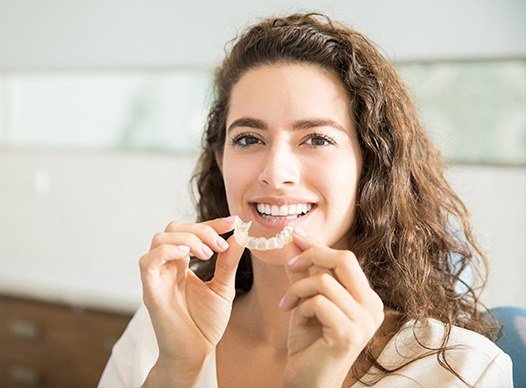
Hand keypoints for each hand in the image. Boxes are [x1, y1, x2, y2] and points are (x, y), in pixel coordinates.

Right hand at [139, 216, 244, 375]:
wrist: (196, 353)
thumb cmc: (205, 323)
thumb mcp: (223, 287)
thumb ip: (228, 262)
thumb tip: (239, 235)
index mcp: (181, 264)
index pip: (191, 232)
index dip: (211, 223)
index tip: (233, 222)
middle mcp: (166, 266)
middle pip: (173, 228)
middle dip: (200, 229)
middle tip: (220, 245)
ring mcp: (157, 277)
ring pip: (160, 238)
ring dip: (187, 239)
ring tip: (208, 254)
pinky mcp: (150, 290)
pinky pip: (148, 260)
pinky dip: (168, 251)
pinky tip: (188, 257)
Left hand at [280, 230, 384, 387]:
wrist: (306, 381)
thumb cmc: (309, 343)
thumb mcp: (307, 301)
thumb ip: (306, 273)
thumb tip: (295, 240)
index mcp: (367, 299)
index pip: (346, 259)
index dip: (318, 245)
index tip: (295, 235)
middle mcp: (372, 308)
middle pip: (344, 259)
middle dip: (312, 254)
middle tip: (291, 263)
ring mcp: (364, 322)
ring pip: (324, 281)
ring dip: (297, 289)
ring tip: (287, 304)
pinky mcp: (348, 334)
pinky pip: (318, 302)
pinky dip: (300, 306)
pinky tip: (296, 318)